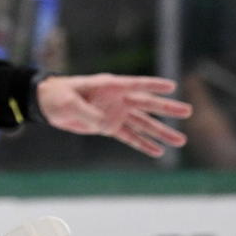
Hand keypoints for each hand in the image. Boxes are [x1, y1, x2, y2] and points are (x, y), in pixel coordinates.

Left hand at [35, 74, 191, 157]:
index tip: (172, 86)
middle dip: (167, 108)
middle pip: (146, 104)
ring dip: (161, 132)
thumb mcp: (68, 102)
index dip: (152, 85)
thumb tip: (104, 124)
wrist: (47, 104)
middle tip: (188, 111)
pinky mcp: (109, 126)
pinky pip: (130, 136)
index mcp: (108, 85)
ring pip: (143, 124)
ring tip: (181, 141)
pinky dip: (143, 144)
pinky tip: (158, 152)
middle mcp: (117, 99)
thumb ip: (87, 112)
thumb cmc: (57, 95)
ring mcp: (115, 113)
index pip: (135, 84)